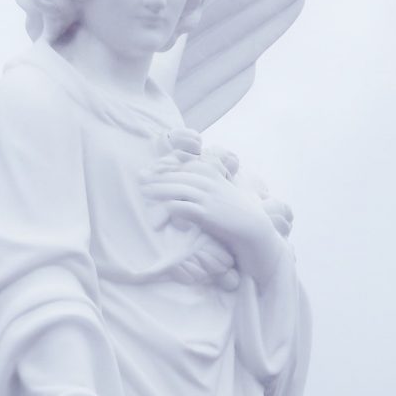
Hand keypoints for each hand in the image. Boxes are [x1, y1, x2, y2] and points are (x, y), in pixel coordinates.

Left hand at [141, 158, 282, 285]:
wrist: (253, 230)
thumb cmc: (237, 213)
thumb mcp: (224, 192)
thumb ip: (209, 185)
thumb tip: (192, 185)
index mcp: (212, 174)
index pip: (184, 165)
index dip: (166, 167)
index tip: (153, 170)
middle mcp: (209, 182)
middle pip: (177, 175)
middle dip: (158, 177)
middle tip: (141, 179)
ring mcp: (207, 197)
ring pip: (176, 188)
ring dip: (158, 190)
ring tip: (144, 192)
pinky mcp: (205, 213)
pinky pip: (180, 206)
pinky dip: (166, 208)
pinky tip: (157, 212)